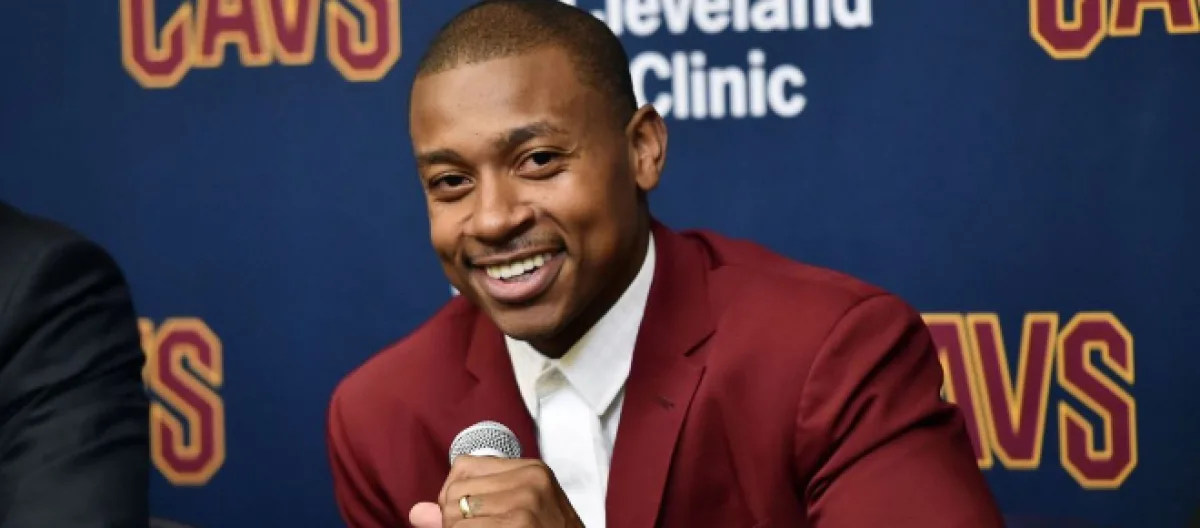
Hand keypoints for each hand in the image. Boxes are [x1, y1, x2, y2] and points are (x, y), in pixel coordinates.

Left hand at [408, 456, 582, 526]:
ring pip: (454, 517)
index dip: (452, 493)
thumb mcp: (518, 511)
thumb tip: (416, 513)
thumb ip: (468, 506)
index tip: (464, 516)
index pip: (463, 466)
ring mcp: (525, 504)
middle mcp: (529, 480)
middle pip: (455, 492)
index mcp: (530, 469)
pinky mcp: (519, 525)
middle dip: (452, 520)